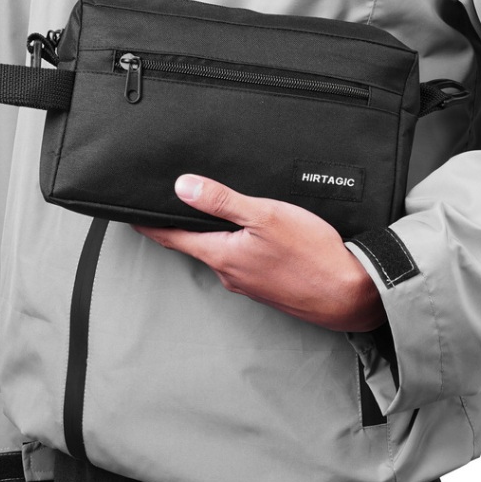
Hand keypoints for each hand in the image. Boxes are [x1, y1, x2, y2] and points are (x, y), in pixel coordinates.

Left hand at [131, 174, 385, 331]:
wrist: (350, 294)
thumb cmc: (311, 255)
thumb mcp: (264, 216)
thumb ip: (221, 201)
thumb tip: (182, 186)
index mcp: (221, 255)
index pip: (172, 237)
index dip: (148, 223)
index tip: (130, 213)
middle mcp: (229, 274)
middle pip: (195, 245)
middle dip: (181, 227)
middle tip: (167, 207)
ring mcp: (249, 284)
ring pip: (221, 254)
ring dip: (212, 237)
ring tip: (209, 216)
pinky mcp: (269, 288)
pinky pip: (243, 263)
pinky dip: (237, 248)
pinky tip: (251, 238)